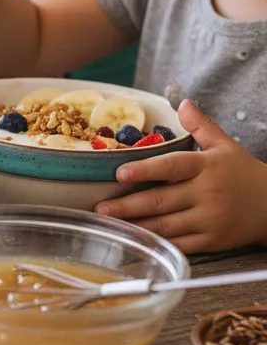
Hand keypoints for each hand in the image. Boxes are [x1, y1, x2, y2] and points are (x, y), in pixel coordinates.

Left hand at [95, 100, 266, 253]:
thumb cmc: (243, 173)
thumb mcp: (224, 145)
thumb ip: (200, 125)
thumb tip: (182, 101)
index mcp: (206, 167)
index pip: (171, 167)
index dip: (144, 170)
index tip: (119, 173)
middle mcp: (206, 194)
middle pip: (162, 200)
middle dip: (128, 205)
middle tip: (100, 207)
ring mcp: (209, 220)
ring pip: (167, 224)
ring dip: (137, 224)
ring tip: (111, 222)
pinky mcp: (213, 241)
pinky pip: (180, 244)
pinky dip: (158, 242)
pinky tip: (138, 239)